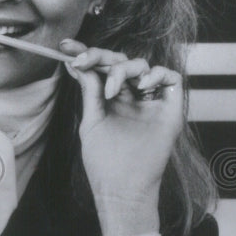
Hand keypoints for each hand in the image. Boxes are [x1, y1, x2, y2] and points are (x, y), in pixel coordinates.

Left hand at [61, 39, 183, 235]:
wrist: (122, 188)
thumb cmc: (104, 161)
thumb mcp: (91, 121)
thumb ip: (90, 91)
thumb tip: (77, 63)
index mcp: (110, 98)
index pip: (99, 68)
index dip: (85, 53)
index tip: (65, 46)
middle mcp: (131, 96)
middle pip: (119, 62)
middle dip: (99, 56)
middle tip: (82, 60)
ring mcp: (150, 101)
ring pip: (142, 65)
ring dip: (123, 70)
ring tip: (112, 90)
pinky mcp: (170, 109)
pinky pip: (170, 78)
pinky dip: (156, 75)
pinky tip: (141, 86)